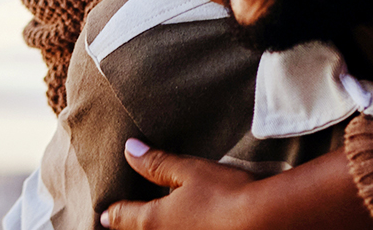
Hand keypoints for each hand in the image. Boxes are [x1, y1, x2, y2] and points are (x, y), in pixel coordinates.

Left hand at [99, 139, 254, 229]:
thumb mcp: (189, 170)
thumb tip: (129, 150)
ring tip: (160, 223)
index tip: (104, 215)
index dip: (112, 214)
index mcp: (154, 221)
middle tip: (123, 221)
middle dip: (131, 227)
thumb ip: (156, 163)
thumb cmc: (226, 192)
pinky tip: (190, 225)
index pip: (123, 217)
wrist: (267, 221)